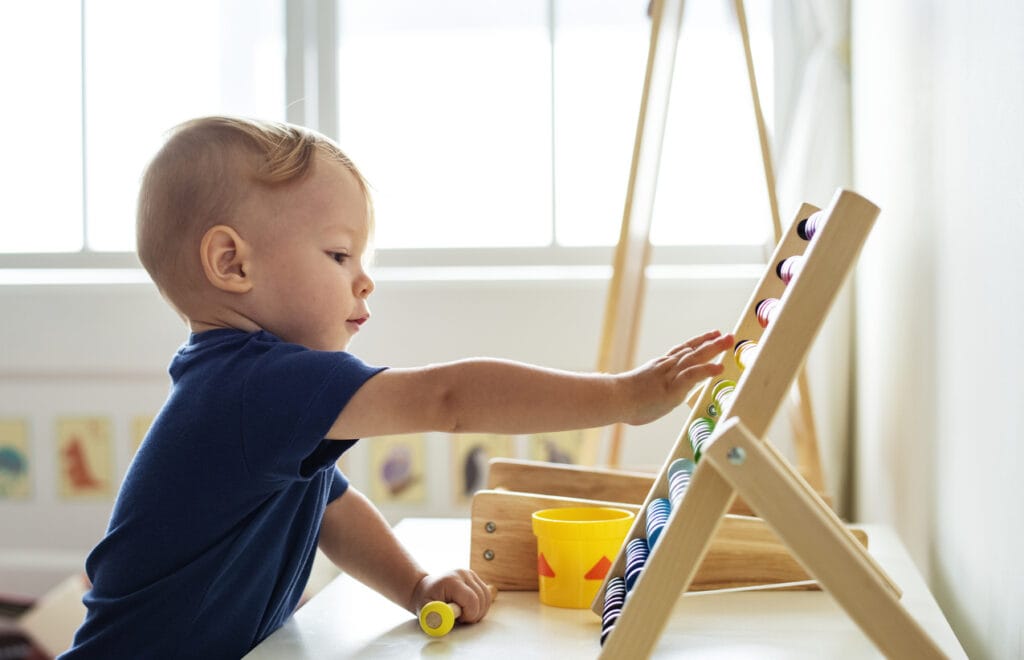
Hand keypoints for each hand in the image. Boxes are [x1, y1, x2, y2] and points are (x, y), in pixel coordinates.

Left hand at [410, 569, 492, 622]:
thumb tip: (444, 619)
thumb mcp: (426, 609)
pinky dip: (481, 605)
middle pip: (481, 599)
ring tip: (465, 614)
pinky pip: (486, 594)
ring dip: (479, 610)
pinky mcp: (475, 578)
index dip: (469, 614)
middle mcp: (463, 574)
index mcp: (451, 581)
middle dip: (475, 614)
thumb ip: (434, 615)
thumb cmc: (426, 599)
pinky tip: (470, 608)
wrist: (426, 588)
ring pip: (486, 597)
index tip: (460, 619)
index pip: (472, 600)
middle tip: (462, 618)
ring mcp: (470, 574)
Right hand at [619, 330, 733, 425]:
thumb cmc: (621, 401)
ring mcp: (670, 376)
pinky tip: (719, 367)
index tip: (710, 335)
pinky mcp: (673, 389)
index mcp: (659, 367)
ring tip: (729, 341)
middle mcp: (666, 367)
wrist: (614, 399)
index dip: (697, 343)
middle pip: (692, 351)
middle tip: (728, 335)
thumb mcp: (639, 392)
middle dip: (711, 342)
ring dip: (713, 349)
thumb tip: (644, 400)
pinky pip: (692, 376)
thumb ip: (648, 392)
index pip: (682, 351)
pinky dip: (706, 370)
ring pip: (694, 359)